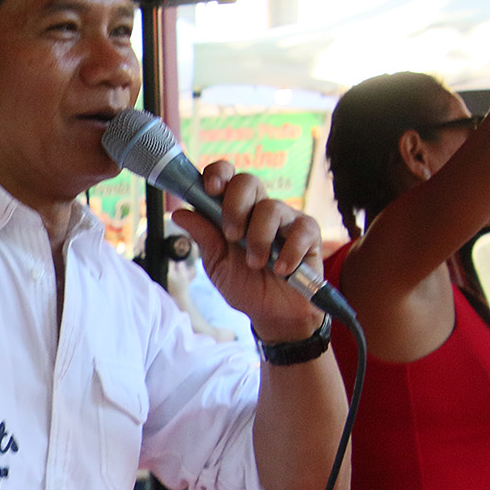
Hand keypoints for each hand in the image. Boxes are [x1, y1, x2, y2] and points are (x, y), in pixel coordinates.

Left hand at [172, 160, 323, 342]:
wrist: (274, 315)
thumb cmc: (246, 286)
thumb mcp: (217, 264)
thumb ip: (204, 237)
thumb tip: (179, 212)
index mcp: (234, 211)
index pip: (226, 177)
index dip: (218, 174)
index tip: (210, 188)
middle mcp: (259, 209)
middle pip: (248, 181)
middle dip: (235, 207)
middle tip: (231, 236)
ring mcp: (285, 218)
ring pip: (270, 208)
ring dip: (258, 239)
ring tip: (256, 264)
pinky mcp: (309, 233)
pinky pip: (300, 230)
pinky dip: (288, 253)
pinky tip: (281, 270)